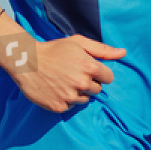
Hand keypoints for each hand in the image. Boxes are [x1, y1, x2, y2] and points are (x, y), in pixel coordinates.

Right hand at [0, 34, 125, 112]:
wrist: (26, 61)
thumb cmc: (54, 50)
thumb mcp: (78, 43)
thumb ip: (102, 50)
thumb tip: (123, 53)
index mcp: (89, 67)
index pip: (108, 78)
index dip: (99, 73)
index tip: (88, 69)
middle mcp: (82, 83)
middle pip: (97, 90)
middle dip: (88, 83)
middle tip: (72, 74)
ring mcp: (70, 97)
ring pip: (84, 99)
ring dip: (77, 92)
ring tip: (63, 81)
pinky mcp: (60, 107)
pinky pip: (71, 106)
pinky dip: (66, 100)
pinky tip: (56, 89)